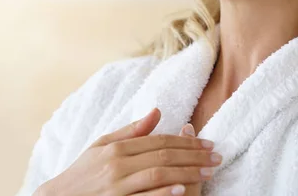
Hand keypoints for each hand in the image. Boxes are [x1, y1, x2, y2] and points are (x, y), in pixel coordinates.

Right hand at [36, 108, 221, 195]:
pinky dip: (164, 194)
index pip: (159, 140)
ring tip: (209, 172)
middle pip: (164, 156)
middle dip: (194, 156)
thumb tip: (157, 111)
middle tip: (216, 157)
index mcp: (116, 147)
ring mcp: (116, 186)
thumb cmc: (81, 175)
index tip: (208, 143)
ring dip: (188, 173)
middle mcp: (117, 164)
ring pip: (159, 175)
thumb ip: (131, 131)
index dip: (186, 141)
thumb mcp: (101, 146)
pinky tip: (183, 190)